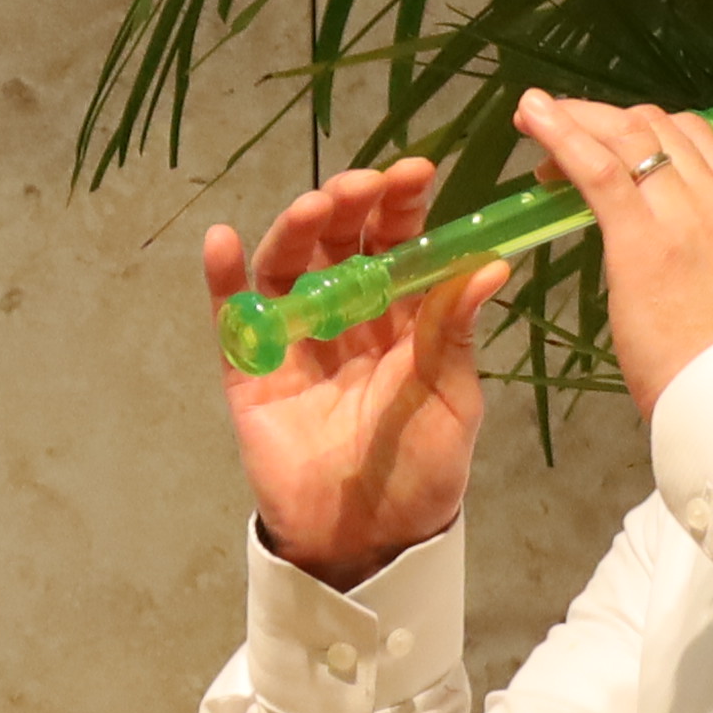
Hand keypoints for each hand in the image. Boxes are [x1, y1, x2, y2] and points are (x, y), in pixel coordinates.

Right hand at [207, 160, 499, 587]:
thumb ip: (455, 333)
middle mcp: (347, 317)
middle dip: (349, 207)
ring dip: (296, 230)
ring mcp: (295, 342)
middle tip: (362, 186)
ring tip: (314, 208)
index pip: (398, 243)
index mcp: (402, 317)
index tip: (415, 171)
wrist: (371, 541)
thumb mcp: (451, 399)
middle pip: (339, 243)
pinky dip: (223, 280)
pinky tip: (225, 243)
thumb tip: (489, 264)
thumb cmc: (422, 472)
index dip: (402, 205)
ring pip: (288, 268)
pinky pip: (234, 320)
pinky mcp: (251, 375)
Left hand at [521, 89, 712, 419]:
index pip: (693, 138)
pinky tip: (533, 118)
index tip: (607, 145)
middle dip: (603, 119)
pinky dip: (561, 134)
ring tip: (534, 116)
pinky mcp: (643, 238)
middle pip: (656, 126)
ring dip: (576, 120)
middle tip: (557, 132)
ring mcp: (687, 213)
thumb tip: (680, 246)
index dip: (642, 131)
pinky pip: (598, 168)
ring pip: (627, 135)